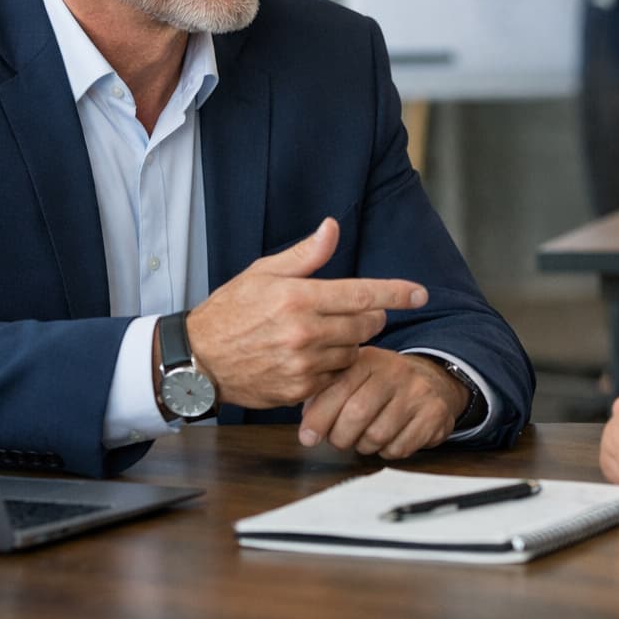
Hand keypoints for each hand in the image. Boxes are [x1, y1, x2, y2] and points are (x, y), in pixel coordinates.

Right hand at [182, 218, 427, 408]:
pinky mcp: (299, 390)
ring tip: (320, 335)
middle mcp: (305, 332)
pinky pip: (335, 377)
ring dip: (348, 343)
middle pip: (365, 324)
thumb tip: (333, 227)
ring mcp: (303, 364)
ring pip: (353, 351)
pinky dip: (332, 367)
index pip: (363, 294)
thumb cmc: (231, 310)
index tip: (421, 293)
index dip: (397, 292)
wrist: (197, 359)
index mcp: (299, 298)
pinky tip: (311, 357)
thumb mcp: (264, 272)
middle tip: (350, 312)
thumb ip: (306, 255)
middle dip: (367, 316)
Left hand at [298, 346, 468, 457]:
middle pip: (356, 414)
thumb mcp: (356, 376)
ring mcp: (417, 392)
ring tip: (365, 437)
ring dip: (364, 446)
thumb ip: (327, 392)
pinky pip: (399, 447)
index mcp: (370, 359)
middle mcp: (395, 371)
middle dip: (340, 437)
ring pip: (377, 436)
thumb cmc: (383, 385)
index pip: (338, 389)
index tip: (308, 437)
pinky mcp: (433, 414)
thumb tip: (308, 423)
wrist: (434, 382)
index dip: (319, 417)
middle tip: (339, 440)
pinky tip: (389, 439)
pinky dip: (387, 451)